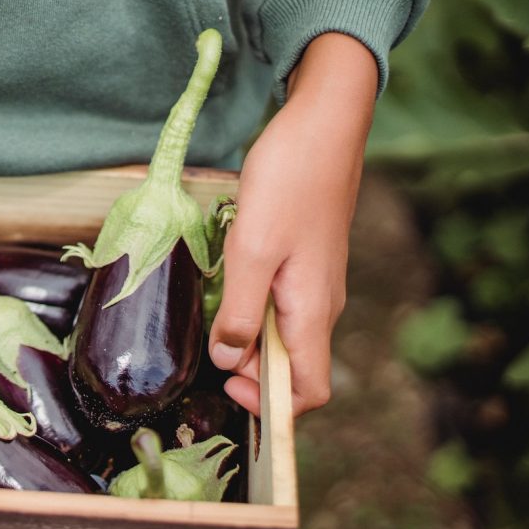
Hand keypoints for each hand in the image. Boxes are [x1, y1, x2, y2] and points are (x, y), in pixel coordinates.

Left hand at [208, 32, 377, 414]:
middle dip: (248, 369)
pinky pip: (278, 303)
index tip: (227, 385)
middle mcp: (320, 305)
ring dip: (246, 336)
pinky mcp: (304, 261)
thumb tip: (228, 360)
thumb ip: (239, 311)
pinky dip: (251, 307)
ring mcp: (314, 283)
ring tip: (210, 311)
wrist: (323, 124)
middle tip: (205, 345)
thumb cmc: (290, 181)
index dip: (270, 404)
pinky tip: (225, 283)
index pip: (310, 392)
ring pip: (281, 333)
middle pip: (290, 366)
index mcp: (312, 312)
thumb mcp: (252, 250)